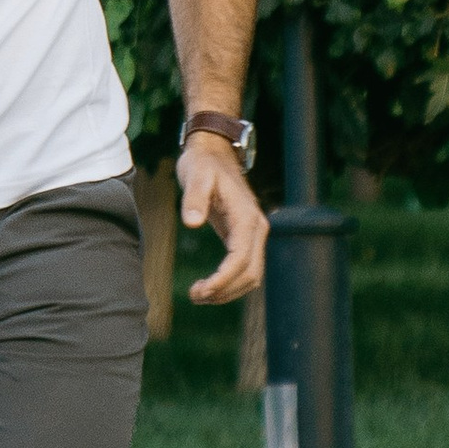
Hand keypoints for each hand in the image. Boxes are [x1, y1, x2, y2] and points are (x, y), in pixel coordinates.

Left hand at [179, 130, 265, 303]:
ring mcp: (253, 233)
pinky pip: (244, 267)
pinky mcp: (244, 236)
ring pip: (251, 275)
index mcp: (247, 217)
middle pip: (250, 273)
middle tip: (195, 296)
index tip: (202, 290)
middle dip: (225, 290)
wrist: (213, 151)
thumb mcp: (195, 175)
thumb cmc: (202, 163)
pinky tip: (209, 287)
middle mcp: (256, 228)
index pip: (242, 258)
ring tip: (198, 295)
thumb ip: (194, 198)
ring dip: (228, 291)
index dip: (224, 279)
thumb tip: (192, 223)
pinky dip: (230, 283)